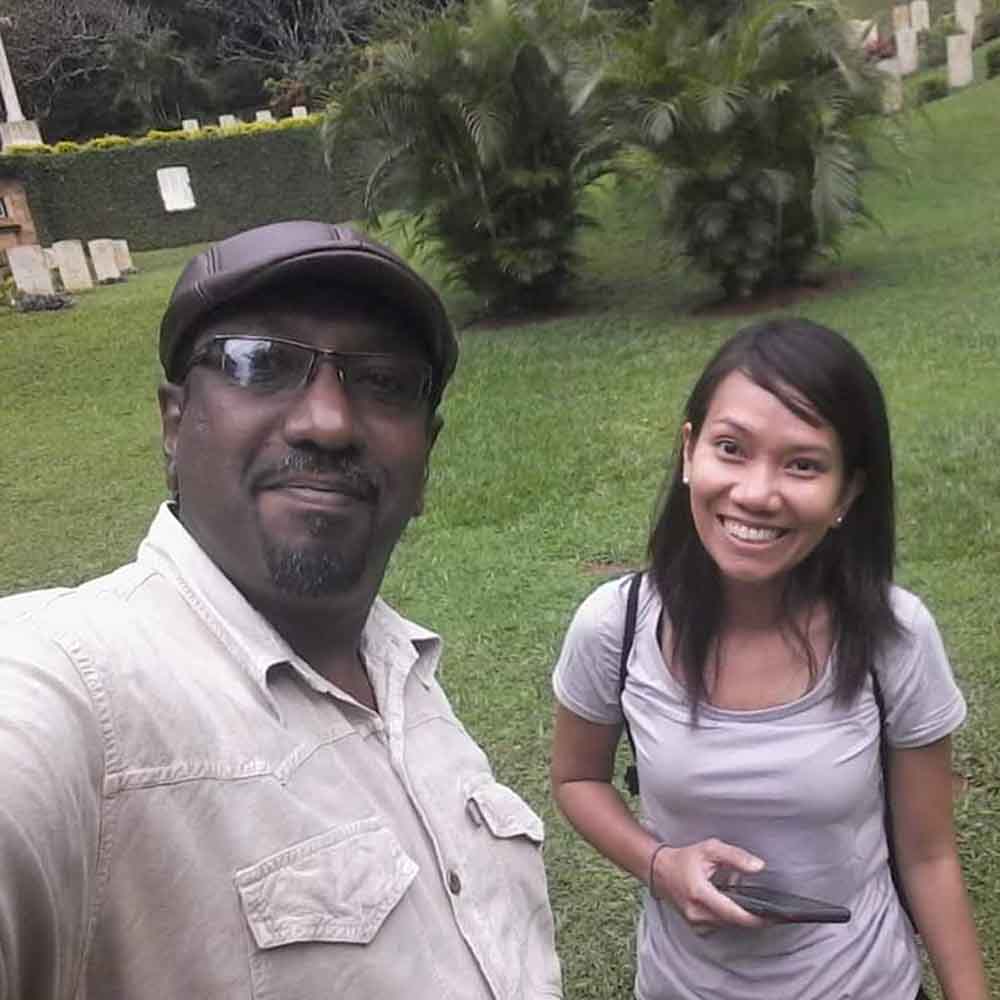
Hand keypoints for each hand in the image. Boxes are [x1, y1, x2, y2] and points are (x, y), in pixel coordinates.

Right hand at [650, 838, 767, 932]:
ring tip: (749, 902)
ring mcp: (695, 922)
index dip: (756, 918)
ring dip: (740, 916)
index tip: (773, 917)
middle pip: (734, 922)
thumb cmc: (685, 858)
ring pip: (728, 925)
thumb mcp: (710, 849)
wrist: (660, 870)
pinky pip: (720, 925)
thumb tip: (759, 867)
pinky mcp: (696, 926)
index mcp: (700, 894)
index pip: (735, 914)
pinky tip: (732, 904)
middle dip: (752, 916)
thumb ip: (735, 857)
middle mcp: (697, 913)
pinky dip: (729, 917)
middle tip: (770, 909)